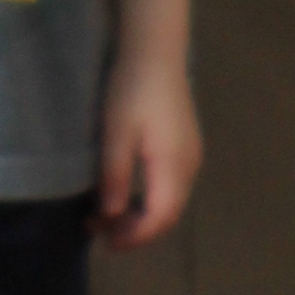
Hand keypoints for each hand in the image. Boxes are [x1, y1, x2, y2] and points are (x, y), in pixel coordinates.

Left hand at [96, 58, 201, 248]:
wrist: (156, 51)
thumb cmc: (132, 89)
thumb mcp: (115, 133)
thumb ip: (115, 177)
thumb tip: (112, 215)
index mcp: (172, 168)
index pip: (158, 219)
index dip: (134, 237)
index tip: (107, 243)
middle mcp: (188, 169)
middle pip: (167, 217)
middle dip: (137, 231)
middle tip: (103, 233)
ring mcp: (190, 159)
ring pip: (170, 204)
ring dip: (142, 217)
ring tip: (112, 217)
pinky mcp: (186, 148)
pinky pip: (170, 188)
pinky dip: (150, 201)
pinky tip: (129, 195)